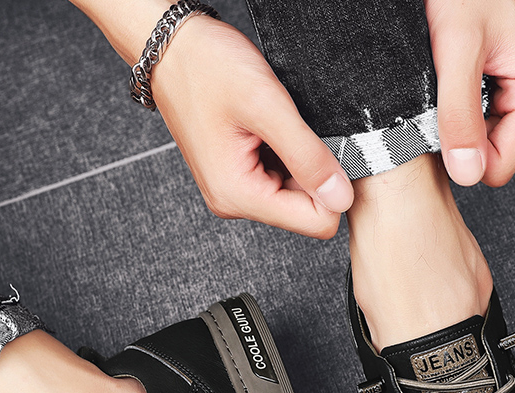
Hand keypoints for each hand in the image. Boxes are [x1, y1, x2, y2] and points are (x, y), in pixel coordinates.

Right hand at [151, 16, 352, 237]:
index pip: (316, 223)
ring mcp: (236, 190)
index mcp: (239, 195)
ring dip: (301, 160)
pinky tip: (272, 128)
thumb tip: (341, 198)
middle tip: (298, 131)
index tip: (322, 149)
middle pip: (307, 211)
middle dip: (315, 172)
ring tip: (278, 125)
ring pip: (297, 194)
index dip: (332, 188)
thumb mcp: (267, 107)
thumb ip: (307, 156)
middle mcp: (235, 201)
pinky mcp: (238, 177)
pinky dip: (288, 154)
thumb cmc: (207, 68)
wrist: (172, 48)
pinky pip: (282, 178)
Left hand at [424, 0, 514, 186]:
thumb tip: (469, 173)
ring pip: (480, 142)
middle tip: (439, 97)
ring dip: (454, 122)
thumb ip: (460, 116)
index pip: (499, 167)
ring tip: (443, 84)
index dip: (463, 157)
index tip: (440, 123)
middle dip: (458, 137)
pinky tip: (446, 83)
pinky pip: (474, 121)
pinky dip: (453, 109)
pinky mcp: (501, 87)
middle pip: (490, 157)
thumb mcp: (456, 51)